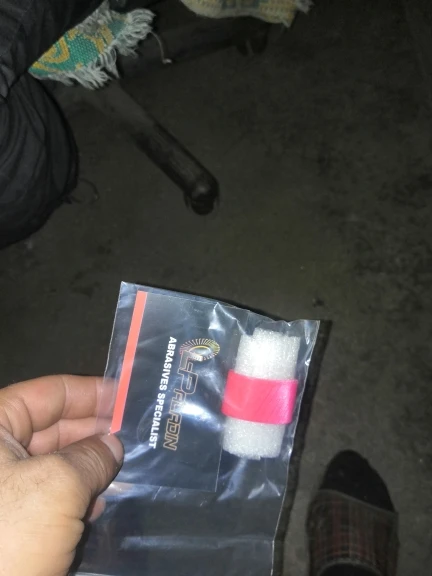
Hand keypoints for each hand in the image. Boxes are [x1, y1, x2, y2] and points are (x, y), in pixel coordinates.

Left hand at [0, 375, 122, 575]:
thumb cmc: (8, 533)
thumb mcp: (57, 485)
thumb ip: (92, 456)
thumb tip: (113, 445)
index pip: (49, 393)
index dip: (90, 392)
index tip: (126, 396)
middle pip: (54, 427)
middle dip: (95, 430)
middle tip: (136, 434)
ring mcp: (5, 489)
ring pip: (56, 463)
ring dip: (91, 465)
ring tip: (128, 466)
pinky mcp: (12, 521)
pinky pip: (51, 495)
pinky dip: (78, 494)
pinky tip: (103, 501)